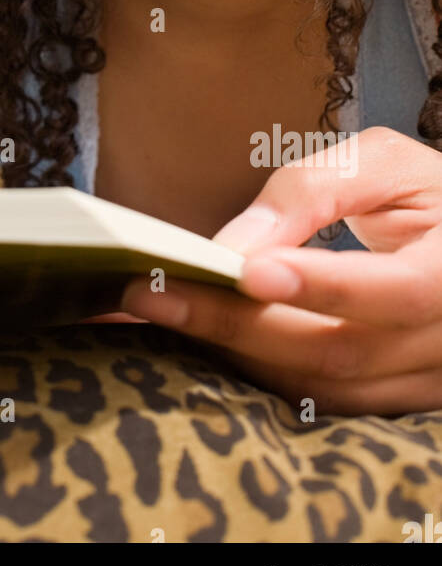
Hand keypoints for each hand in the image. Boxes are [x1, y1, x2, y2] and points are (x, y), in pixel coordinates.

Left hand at [115, 126, 441, 415]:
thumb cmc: (428, 192)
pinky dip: (260, 372)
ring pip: (325, 388)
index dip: (323, 287)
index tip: (245, 272)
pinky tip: (206, 338)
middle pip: (343, 351)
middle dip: (238, 324)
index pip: (399, 291)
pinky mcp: (398, 401)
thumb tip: (235, 248)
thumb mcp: (383, 162)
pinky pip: (323, 402)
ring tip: (163, 314)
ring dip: (238, 355)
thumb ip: (314, 191)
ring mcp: (428, 382)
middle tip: (152, 294)